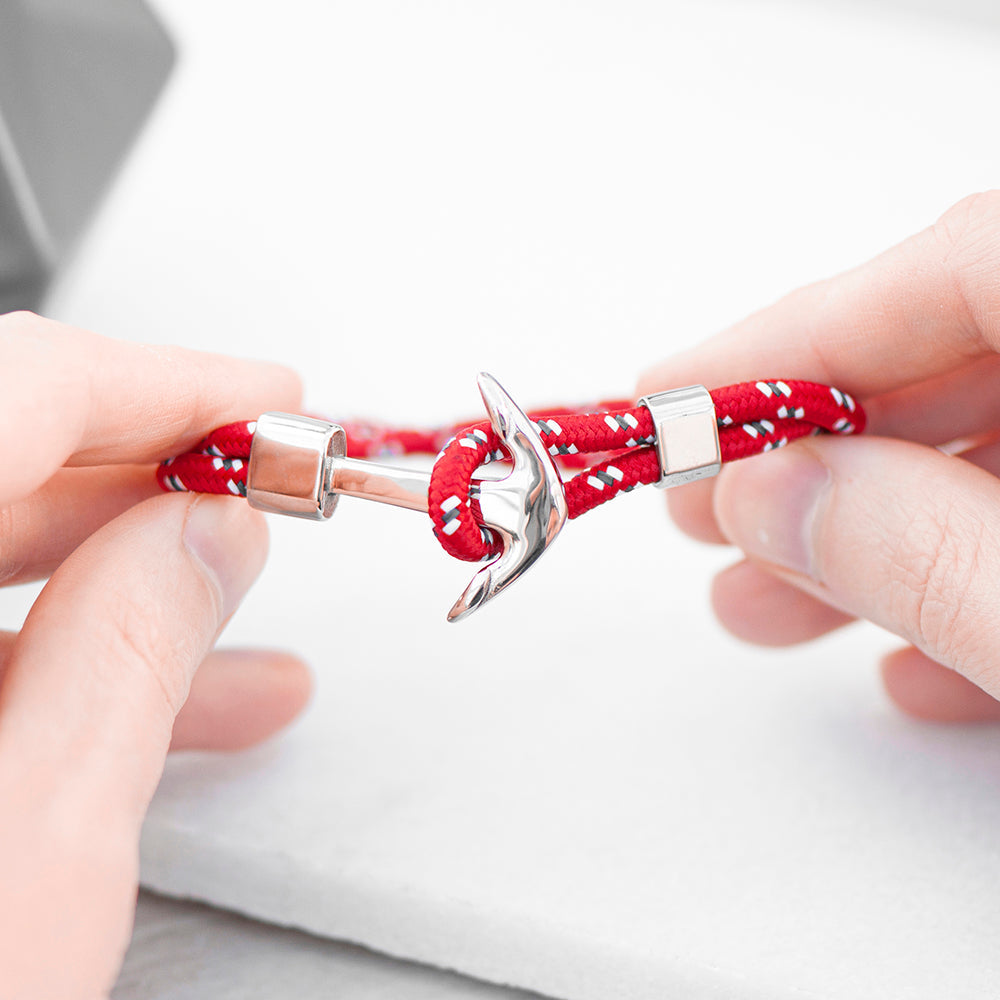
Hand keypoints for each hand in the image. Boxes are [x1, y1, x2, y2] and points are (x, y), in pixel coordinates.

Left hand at [0, 312, 311, 997]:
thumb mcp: (26, 854)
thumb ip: (129, 655)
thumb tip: (209, 535)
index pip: (16, 387)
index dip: (168, 383)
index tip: (269, 402)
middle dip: (149, 476)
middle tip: (262, 493)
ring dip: (116, 576)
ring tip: (239, 603)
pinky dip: (59, 661)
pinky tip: (172, 697)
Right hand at [637, 191, 999, 722]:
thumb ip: (928, 554)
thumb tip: (765, 499)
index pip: (954, 270)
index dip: (790, 338)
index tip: (663, 403)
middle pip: (965, 355)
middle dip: (813, 451)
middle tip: (697, 514)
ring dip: (875, 536)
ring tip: (765, 610)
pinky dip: (976, 588)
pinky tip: (915, 664)